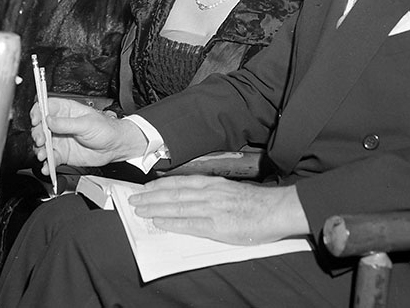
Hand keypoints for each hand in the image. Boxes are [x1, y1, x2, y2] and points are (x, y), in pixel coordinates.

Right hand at [30, 97, 146, 171]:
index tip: (36, 120)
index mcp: (66, 111)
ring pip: (42, 144)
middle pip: (40, 127)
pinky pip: (50, 158)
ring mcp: (60, 139)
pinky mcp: (62, 153)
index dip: (38, 112)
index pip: (45, 107)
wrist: (115, 146)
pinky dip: (47, 163)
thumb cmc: (106, 129)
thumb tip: (48, 120)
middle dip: (37, 134)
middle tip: (41, 140)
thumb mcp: (87, 124)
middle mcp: (60, 124)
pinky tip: (47, 166)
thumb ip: (67, 123)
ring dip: (40, 150)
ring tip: (43, 155)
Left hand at [128, 176, 309, 244]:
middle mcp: (209, 193)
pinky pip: (190, 224)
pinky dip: (172, 223)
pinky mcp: (217, 225)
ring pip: (177, 207)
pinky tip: (159, 223)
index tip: (144, 188)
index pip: (180, 183)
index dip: (159, 186)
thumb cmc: (257, 203)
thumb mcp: (232, 192)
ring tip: (139, 210)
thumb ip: (213, 194)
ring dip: (155, 208)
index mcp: (213, 184)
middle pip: (173, 194)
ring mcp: (212, 209)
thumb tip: (195, 199)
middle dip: (150, 196)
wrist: (276, 209)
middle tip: (132, 199)